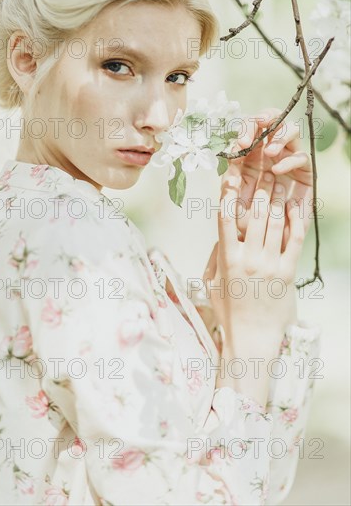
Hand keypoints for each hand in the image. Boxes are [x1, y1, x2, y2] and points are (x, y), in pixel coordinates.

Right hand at [203, 162, 306, 337]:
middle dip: (260, 189)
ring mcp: (270, 265)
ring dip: (277, 198)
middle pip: (256, 215)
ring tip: (279, 181)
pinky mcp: (287, 272)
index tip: (231, 177)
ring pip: (275, 222)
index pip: (226, 220)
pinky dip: (294, 220)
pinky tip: (293, 207)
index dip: (229, 195)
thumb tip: (222, 235)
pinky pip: (293, 240)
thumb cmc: (228, 311)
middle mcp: (249, 259)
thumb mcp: (212, 283)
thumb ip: (215, 256)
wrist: (251, 337)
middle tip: (264, 171)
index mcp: (227, 259)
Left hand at [231, 108, 312, 248]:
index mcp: (250, 154)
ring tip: (270, 151)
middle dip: (265, 119)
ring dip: (280, 136)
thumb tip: (230, 155)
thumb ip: (229, 179)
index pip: (251, 129)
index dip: (247, 127)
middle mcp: (270, 153)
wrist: (260, 242)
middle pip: (272, 122)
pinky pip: (301, 157)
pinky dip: (290, 160)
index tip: (241, 140)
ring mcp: (287, 160)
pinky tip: (277, 169)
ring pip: (290, 132)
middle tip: (259, 125)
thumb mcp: (231, 200)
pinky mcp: (303, 173)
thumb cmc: (243, 222)